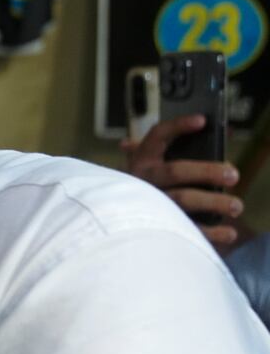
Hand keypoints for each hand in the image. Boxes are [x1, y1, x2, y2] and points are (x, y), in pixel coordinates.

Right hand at [121, 114, 240, 245]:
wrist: (117, 223)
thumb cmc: (141, 189)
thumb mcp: (147, 167)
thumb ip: (163, 151)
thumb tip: (172, 138)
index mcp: (140, 161)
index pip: (157, 136)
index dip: (178, 127)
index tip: (202, 120)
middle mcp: (142, 180)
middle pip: (174, 171)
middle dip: (206, 171)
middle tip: (233, 174)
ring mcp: (148, 204)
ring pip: (182, 200)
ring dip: (213, 202)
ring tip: (235, 206)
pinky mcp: (158, 228)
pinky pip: (186, 229)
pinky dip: (211, 233)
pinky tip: (229, 233)